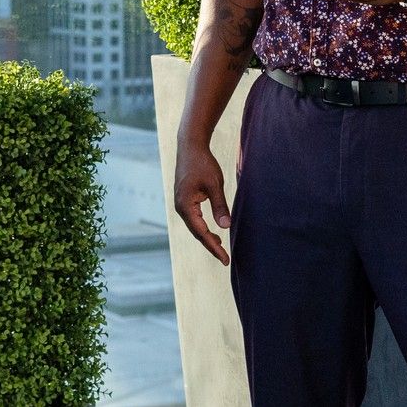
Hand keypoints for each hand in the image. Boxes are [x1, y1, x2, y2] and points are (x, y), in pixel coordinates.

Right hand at [173, 139, 231, 265]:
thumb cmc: (203, 163)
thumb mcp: (215, 184)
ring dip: (207, 238)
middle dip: (211, 246)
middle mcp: (180, 207)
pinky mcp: (184, 200)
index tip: (225, 259)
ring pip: (195, 227)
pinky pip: (194, 219)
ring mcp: (181, 204)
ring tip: (221, 248)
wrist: (190, 146)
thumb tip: (226, 227)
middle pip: (196, 233)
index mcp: (185, 205)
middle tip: (226, 260)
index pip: (201, 233)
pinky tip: (214, 232)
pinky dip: (203, 228)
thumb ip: (220, 206)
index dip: (214, 247)